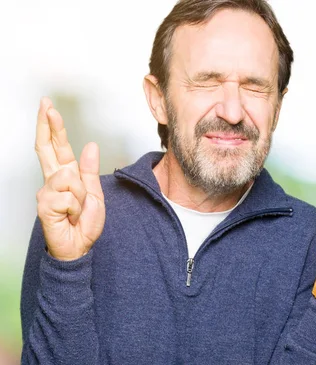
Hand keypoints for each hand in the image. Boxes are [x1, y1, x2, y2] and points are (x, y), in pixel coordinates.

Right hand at [35, 97, 104, 260]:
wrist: (79, 246)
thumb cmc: (84, 224)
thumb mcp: (95, 194)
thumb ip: (89, 171)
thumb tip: (90, 146)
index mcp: (66, 175)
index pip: (57, 147)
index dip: (52, 127)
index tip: (48, 107)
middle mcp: (53, 180)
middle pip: (46, 148)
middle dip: (47, 124)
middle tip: (46, 103)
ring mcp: (46, 192)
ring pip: (69, 178)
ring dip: (80, 196)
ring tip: (77, 210)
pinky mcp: (44, 205)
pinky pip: (67, 195)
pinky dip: (76, 207)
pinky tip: (70, 216)